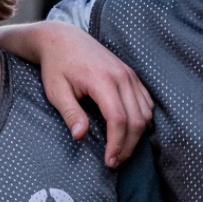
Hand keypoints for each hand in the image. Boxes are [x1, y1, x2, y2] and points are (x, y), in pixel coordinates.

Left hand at [29, 21, 154, 167]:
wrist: (64, 39)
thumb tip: (80, 136)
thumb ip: (70, 113)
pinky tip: (129, 132)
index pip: (118, 119)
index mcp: (102, 80)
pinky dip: (142, 120)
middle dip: (128, 146)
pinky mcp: (132, 76)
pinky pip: (146, 102)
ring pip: (146, 113)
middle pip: (137, 119)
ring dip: (137, 136)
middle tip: (115, 162)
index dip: (116, 143)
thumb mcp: (56, 91)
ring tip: (122, 151)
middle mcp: (122, 76)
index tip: (109, 160)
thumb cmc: (57, 66)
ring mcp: (130, 75)